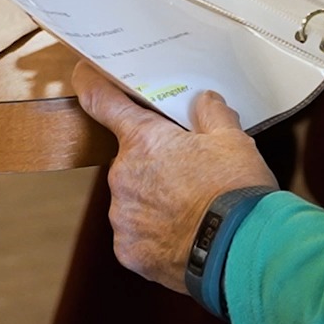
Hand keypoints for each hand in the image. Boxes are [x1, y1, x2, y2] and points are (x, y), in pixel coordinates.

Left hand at [73, 63, 276, 291]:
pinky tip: (184, 232)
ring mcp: (123, 217)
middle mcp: (123, 176)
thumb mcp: (233, 139)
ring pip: (134, 196)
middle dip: (155, 159)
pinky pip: (137, 232)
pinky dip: (155, 230)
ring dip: (155, 196)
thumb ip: (212, 113)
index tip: (83, 73)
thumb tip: (204, 101)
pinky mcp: (128, 251)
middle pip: (132, 157)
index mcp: (144, 141)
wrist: (240, 250)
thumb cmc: (235, 190)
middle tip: (190, 169)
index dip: (92, 84)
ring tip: (194, 207)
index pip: (105, 102)